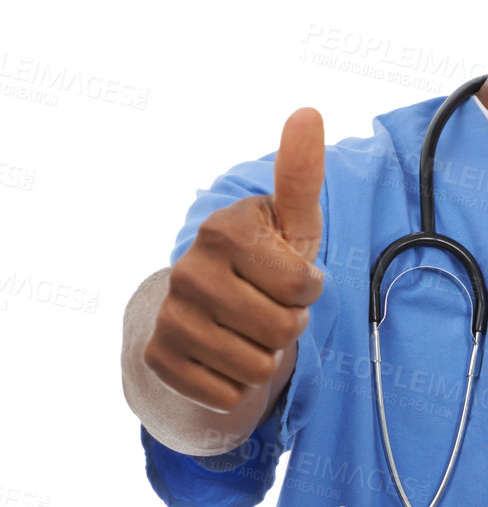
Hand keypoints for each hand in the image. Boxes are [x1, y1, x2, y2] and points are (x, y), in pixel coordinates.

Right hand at [143, 108, 325, 411]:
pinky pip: (227, 395)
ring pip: (258, 368)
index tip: (289, 278)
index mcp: (223, 230)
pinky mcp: (159, 359)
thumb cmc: (265, 264)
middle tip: (268, 310)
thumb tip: (308, 111)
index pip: (306, 287)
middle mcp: (188, 269)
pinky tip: (222, 359)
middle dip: (288, 328)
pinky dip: (236, 387)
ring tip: (247, 334)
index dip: (310, 291)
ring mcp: (169, 315)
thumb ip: (300, 174)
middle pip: (284, 331)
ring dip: (264, 358)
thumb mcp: (290, 224)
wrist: (209, 315)